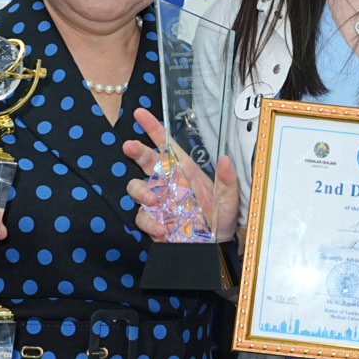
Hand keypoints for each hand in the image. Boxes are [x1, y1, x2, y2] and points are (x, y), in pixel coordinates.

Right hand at [122, 107, 238, 242]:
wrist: (214, 246)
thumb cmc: (221, 217)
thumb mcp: (229, 197)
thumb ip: (227, 179)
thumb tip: (225, 159)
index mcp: (184, 169)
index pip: (166, 144)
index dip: (152, 128)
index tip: (140, 113)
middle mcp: (168, 182)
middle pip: (145, 160)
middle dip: (136, 151)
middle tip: (130, 146)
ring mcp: (158, 201)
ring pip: (137, 187)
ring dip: (141, 191)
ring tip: (154, 199)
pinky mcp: (153, 220)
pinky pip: (143, 217)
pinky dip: (150, 222)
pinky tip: (162, 229)